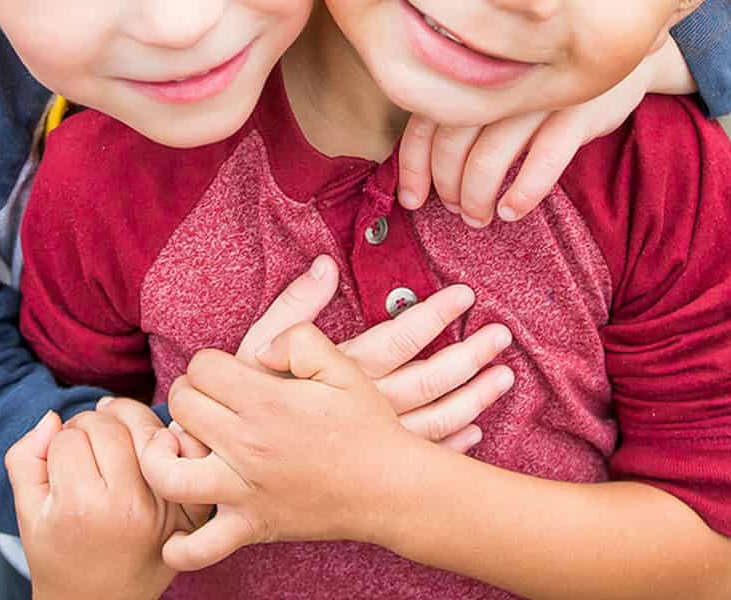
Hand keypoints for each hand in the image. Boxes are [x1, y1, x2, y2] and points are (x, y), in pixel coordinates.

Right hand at [6, 402, 194, 599]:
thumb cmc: (58, 554)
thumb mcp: (28, 513)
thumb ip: (25, 458)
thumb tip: (53, 417)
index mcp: (81, 507)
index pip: (70, 436)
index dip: (59, 440)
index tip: (59, 460)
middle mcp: (127, 506)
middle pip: (109, 426)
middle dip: (90, 425)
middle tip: (85, 446)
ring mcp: (163, 507)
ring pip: (146, 429)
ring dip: (126, 424)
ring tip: (113, 441)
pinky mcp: (189, 511)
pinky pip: (186, 453)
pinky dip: (170, 440)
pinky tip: (150, 446)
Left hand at [140, 323, 441, 570]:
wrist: (394, 488)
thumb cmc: (367, 425)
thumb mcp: (341, 365)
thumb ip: (296, 339)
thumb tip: (257, 351)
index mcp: (267, 403)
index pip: (202, 367)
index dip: (211, 364)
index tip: (228, 375)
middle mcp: (248, 446)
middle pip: (181, 406)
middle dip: (189, 395)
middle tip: (209, 403)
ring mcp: (245, 491)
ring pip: (168, 475)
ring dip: (161, 457)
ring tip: (176, 447)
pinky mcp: (251, 527)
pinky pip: (199, 549)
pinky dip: (179, 546)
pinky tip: (179, 524)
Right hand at [233, 256, 512, 450]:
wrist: (227, 467)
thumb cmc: (239, 402)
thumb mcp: (259, 345)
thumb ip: (296, 305)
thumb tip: (327, 264)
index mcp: (342, 370)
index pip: (400, 337)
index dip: (434, 316)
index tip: (464, 297)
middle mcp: (363, 406)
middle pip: (430, 379)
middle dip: (470, 356)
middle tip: (502, 337)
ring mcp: (370, 439)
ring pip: (435, 419)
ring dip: (472, 397)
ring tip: (504, 377)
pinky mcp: (368, 463)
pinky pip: (420, 454)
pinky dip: (451, 442)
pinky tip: (474, 431)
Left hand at [397, 40, 692, 225]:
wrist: (622, 52)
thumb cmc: (547, 83)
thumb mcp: (504, 90)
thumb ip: (467, 112)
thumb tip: (425, 168)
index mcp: (472, 73)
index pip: (425, 123)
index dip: (413, 167)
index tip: (410, 199)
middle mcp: (498, 81)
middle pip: (451, 143)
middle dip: (447, 186)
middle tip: (454, 209)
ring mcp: (536, 95)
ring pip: (489, 157)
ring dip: (477, 197)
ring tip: (479, 218)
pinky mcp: (577, 110)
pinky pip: (543, 160)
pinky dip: (522, 193)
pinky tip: (511, 211)